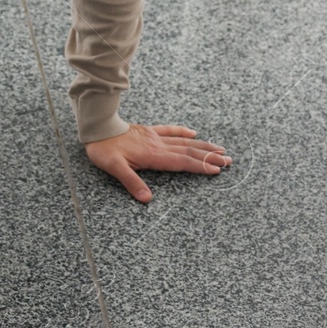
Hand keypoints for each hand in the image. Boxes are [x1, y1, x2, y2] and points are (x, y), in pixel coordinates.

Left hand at [83, 123, 231, 202]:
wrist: (97, 128)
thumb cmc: (104, 149)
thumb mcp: (115, 168)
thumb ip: (132, 182)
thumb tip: (147, 199)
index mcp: (153, 156)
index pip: (182, 162)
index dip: (200, 166)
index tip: (217, 170)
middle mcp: (158, 145)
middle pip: (189, 151)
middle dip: (210, 157)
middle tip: (229, 160)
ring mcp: (154, 137)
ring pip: (184, 141)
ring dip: (203, 146)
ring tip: (220, 149)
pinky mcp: (148, 131)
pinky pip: (169, 130)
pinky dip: (182, 132)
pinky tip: (193, 133)